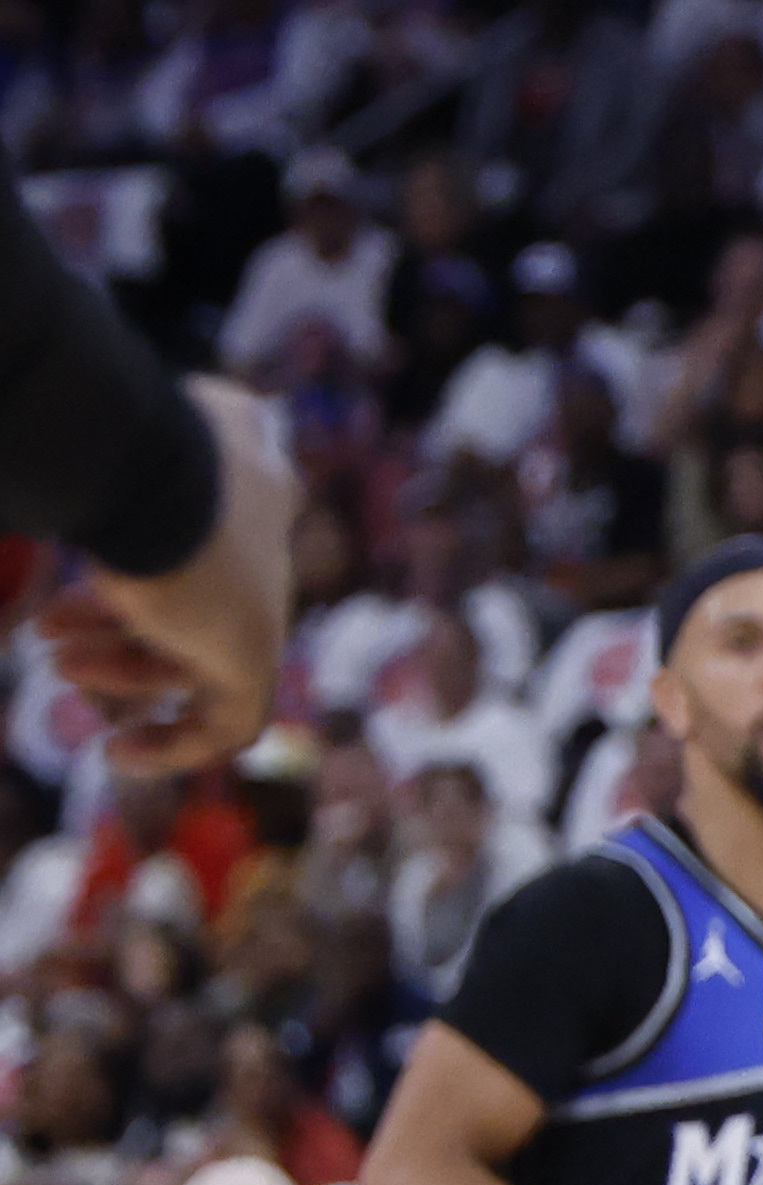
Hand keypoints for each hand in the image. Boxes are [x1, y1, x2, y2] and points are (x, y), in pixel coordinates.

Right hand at [35, 381, 299, 773]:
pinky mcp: (253, 659)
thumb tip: (217, 412)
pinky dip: (178, 746)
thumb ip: (186, 422)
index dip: (138, 575)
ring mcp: (264, 609)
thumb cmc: (132, 448)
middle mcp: (267, 553)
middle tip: (55, 637)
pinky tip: (121, 753)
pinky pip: (230, 724)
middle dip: (117, 626)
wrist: (159, 478)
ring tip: (62, 664)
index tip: (78, 593)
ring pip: (202, 660)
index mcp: (251, 492)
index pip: (209, 549)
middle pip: (196, 609)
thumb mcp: (161, 427)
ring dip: (125, 670)